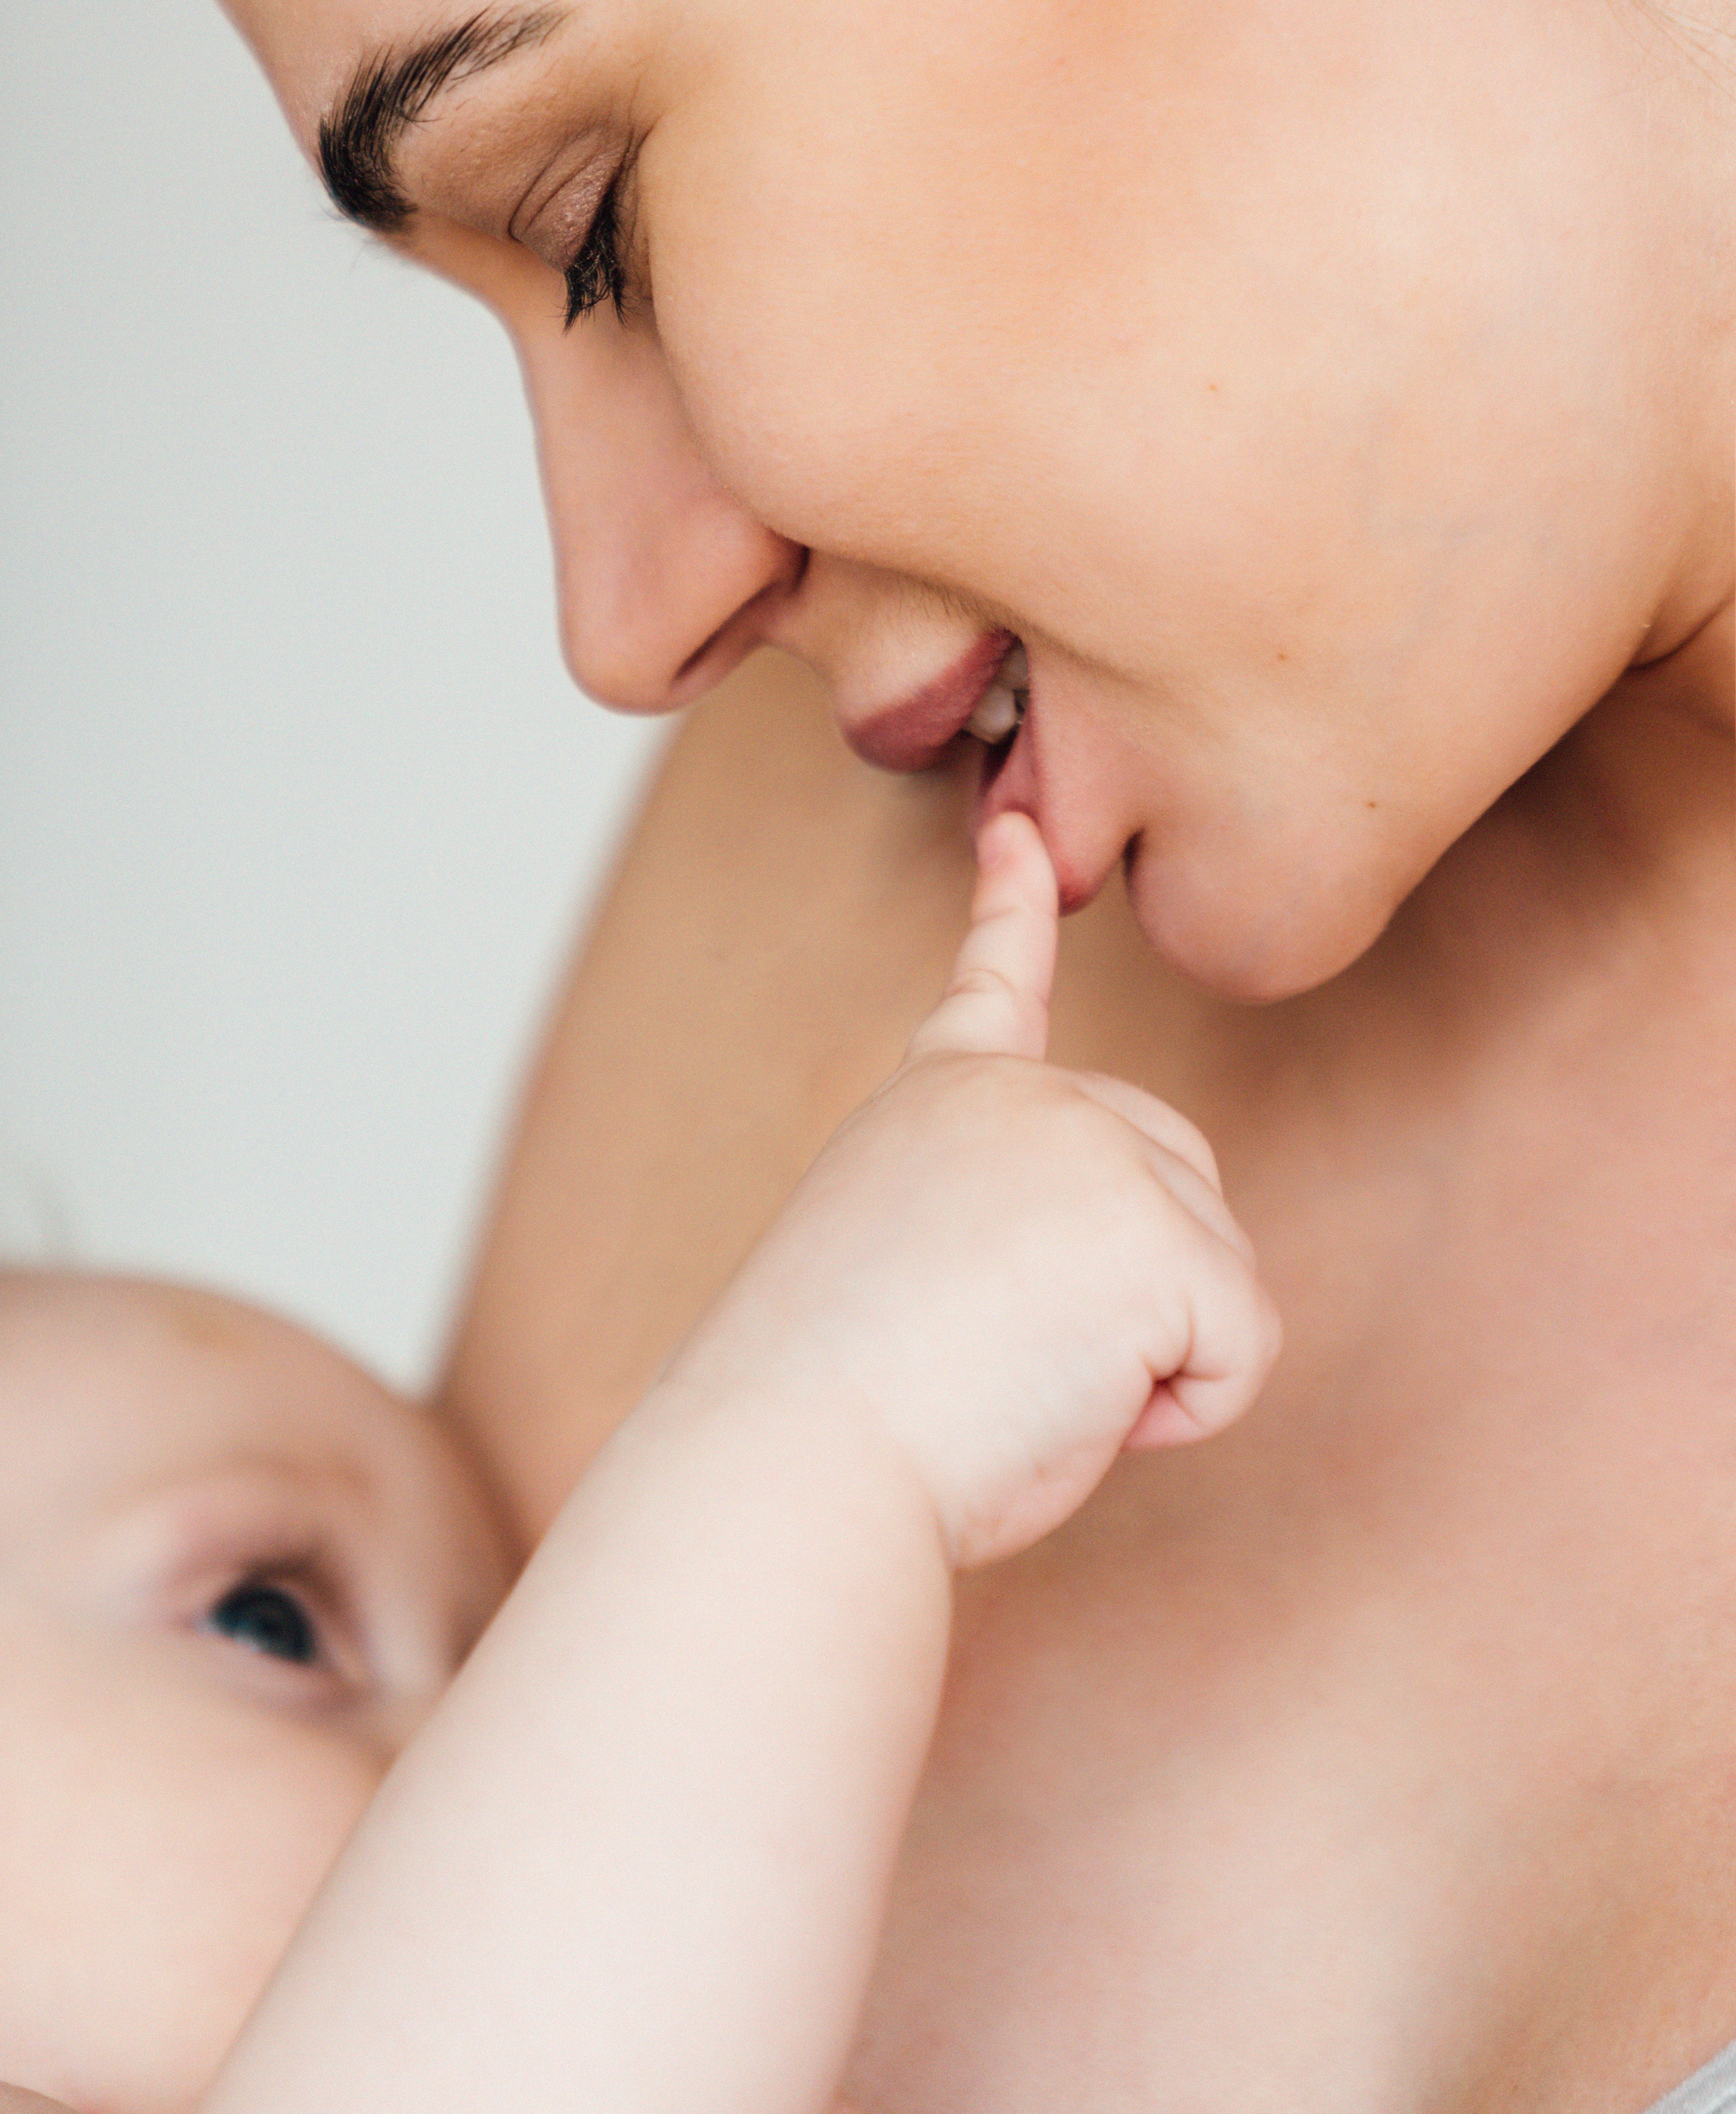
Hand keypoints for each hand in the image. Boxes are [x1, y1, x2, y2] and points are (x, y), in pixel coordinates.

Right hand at [685, 813, 1280, 1570]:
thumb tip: (1101, 1277)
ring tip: (1012, 1382)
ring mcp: (1098, 1146)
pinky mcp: (1160, 1233)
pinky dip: (1180, 1412)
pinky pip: (1240, 1350)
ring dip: (1146, 1365)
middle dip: (1142, 1287)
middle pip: (1179, 1179)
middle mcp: (1026, 1097)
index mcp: (939, 1102)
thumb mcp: (908, 1275)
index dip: (1010, 907)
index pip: (992, 985)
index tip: (1016, 826)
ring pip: (1216, 1278)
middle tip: (1000, 1356)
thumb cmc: (834, 1419)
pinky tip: (1067, 1406)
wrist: (797, 1462)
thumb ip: (1007, 1224)